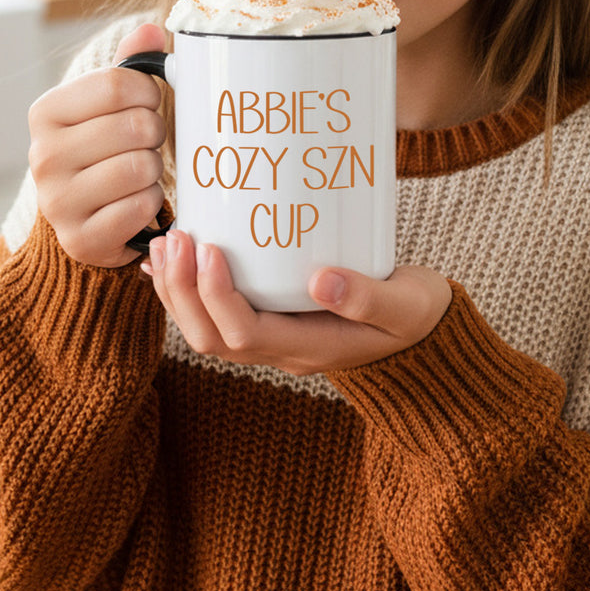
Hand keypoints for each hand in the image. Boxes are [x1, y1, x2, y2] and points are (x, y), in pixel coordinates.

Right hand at [27, 22, 166, 266]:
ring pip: (141, 167)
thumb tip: (151, 31)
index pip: (117, 84)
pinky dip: (150, 203)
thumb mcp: (109, 103)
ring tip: (139, 171)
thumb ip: (129, 65)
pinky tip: (136, 201)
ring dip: (154, 169)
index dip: (148, 91)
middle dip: (154, 132)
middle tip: (145, 142)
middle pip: (134, 125)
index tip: (148, 102)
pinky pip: (141, 207)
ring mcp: (57, 202)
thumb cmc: (105, 147)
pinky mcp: (80, 239)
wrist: (87, 214)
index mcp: (46, 113)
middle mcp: (42, 156)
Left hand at [141, 229, 452, 374]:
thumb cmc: (416, 317)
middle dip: (183, 292)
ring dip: (178, 290)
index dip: (217, 295)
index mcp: (310, 348)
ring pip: (206, 330)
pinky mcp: (272, 318)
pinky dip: (188, 288)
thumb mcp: (405, 305)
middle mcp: (282, 349)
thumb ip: (367, 296)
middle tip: (175, 241)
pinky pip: (216, 314)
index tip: (210, 250)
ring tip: (164, 246)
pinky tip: (174, 259)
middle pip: (211, 338)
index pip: (244, 333)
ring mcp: (274, 338)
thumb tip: (320, 279)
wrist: (425, 336)